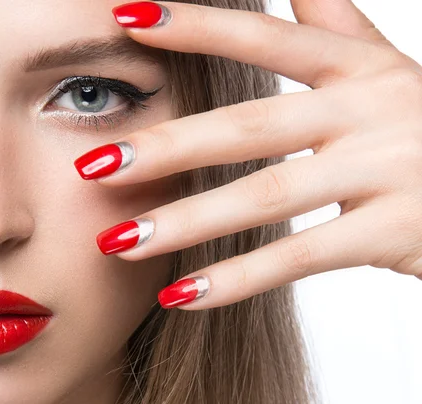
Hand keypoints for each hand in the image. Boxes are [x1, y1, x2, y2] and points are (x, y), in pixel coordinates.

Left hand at [73, 0, 421, 309]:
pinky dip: (236, 279)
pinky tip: (181, 295)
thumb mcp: (385, 69)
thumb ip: (337, 26)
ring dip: (185, 222)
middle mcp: (372, 111)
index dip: (195, 25)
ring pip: (267, 197)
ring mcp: (386, 173)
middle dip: (167, 147)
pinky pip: (299, 259)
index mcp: (360, 67)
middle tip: (94, 167)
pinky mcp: (395, 233)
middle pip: (249, 126)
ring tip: (118, 242)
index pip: (264, 37)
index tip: (123, 19)